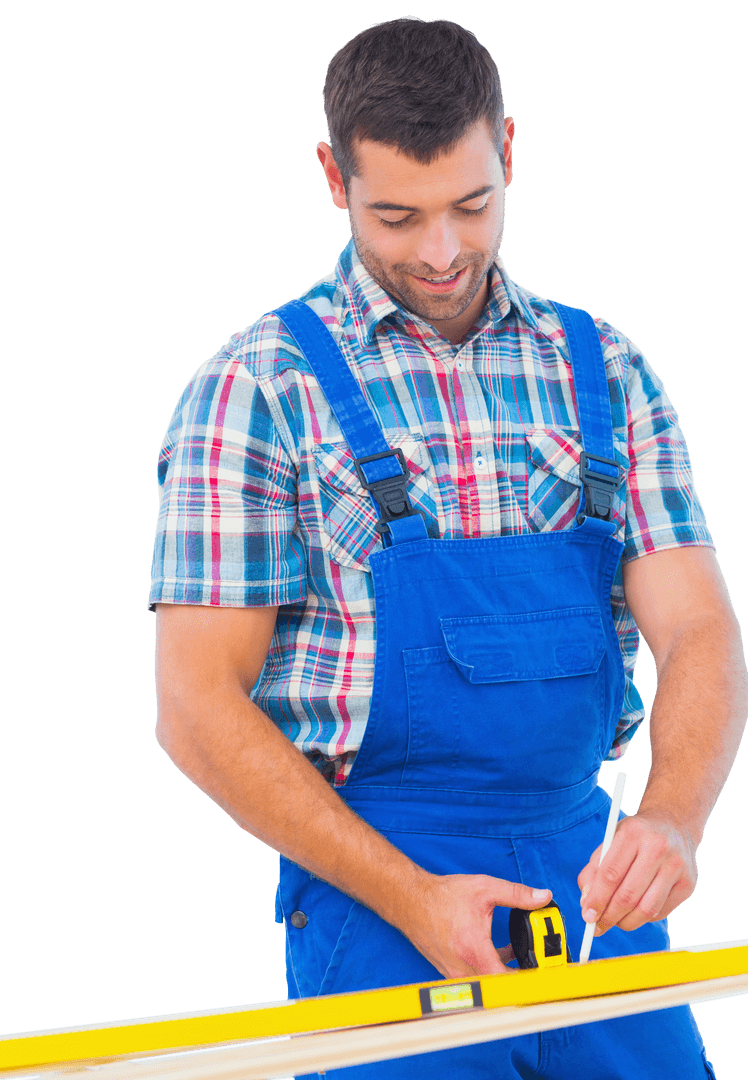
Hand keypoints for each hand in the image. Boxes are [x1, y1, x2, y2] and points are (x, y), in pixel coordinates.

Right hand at [403, 873, 551, 978]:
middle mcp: (464, 968)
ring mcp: (455, 973)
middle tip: (534, 962)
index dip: (527, 980)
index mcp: (474, 950)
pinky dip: (489, 970)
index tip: (541, 972)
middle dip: (520, 976)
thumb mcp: (485, 889)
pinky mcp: (450, 972)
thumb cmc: (443, 896)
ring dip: (504, 973)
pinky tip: (496, 952)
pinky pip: (476, 979)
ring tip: (517, 956)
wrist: (412, 901)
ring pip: (488, 984)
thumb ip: (516, 894)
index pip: (507, 981)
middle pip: (499, 987)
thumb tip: (542, 897)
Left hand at [577, 810, 697, 934]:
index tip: (587, 916)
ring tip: (616, 921)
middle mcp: (658, 848)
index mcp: (633, 833)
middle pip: (628, 895)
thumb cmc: (636, 836)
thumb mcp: (611, 841)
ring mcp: (676, 866)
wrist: (674, 824)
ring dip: (626, 922)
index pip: (610, 874)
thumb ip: (594, 870)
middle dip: (609, 917)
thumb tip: (588, 904)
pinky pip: (660, 912)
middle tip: (597, 927)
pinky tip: (636, 910)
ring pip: (646, 909)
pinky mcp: (688, 883)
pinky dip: (643, 918)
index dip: (596, 899)